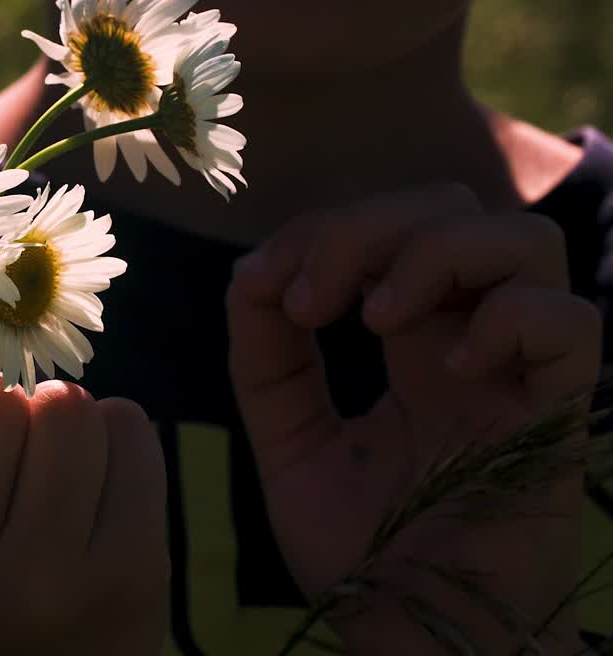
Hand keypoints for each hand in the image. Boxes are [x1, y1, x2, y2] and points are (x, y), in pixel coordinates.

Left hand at [226, 183, 599, 653]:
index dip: (321, 233)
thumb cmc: (361, 549)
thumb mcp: (288, 441)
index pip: (386, 232)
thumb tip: (251, 275)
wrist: (411, 636)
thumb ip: (267, 360)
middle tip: (312, 302)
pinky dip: (508, 319)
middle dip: (367, 229)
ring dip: (434, 255)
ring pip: (526, 241)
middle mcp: (471, 344)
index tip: (262, 285)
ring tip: (374, 319)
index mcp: (413, 343)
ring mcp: (519, 376)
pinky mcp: (556, 420)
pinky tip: (448, 366)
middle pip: (453, 210)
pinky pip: (573, 328)